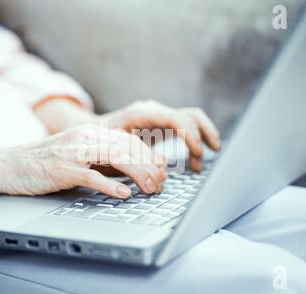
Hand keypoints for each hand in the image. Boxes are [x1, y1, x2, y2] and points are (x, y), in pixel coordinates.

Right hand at [0, 124, 166, 198]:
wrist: (9, 164)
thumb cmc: (44, 162)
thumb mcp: (78, 154)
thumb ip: (102, 159)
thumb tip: (132, 171)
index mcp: (90, 132)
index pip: (129, 140)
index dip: (149, 155)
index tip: (162, 169)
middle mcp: (85, 137)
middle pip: (127, 147)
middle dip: (150, 165)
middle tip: (162, 182)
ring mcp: (73, 152)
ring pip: (115, 157)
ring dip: (138, 173)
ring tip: (152, 188)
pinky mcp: (62, 169)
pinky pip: (91, 175)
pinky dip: (110, 185)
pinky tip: (124, 193)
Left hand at [98, 100, 220, 171]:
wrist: (92, 132)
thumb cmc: (101, 141)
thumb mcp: (114, 149)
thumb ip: (135, 157)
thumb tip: (158, 169)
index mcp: (144, 113)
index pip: (177, 119)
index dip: (191, 136)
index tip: (199, 154)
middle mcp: (155, 111)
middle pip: (190, 116)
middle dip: (205, 134)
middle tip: (213, 152)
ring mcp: (160, 116)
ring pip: (192, 119)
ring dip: (205, 135)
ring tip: (209, 155)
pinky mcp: (162, 125)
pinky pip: (186, 128)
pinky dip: (194, 142)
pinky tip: (195, 160)